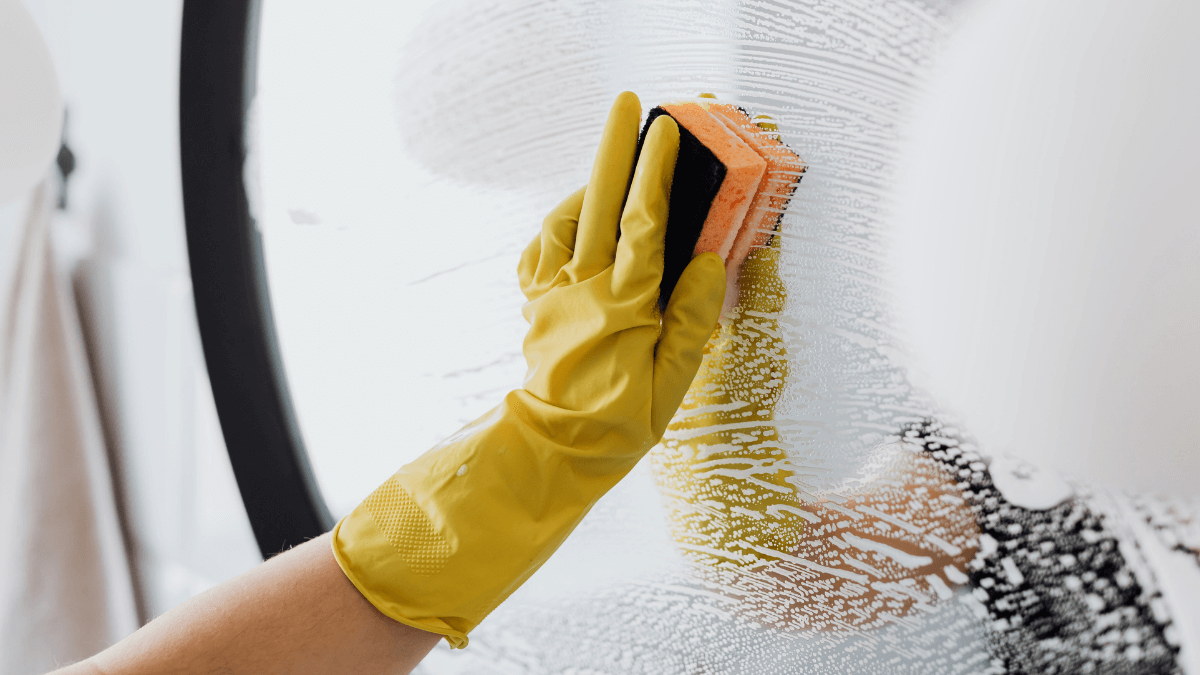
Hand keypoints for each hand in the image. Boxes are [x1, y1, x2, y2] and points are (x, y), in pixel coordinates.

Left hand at [332, 91, 725, 647]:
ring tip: (608, 166)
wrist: (555, 451)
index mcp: (624, 305)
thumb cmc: (620, 422)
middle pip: (599, 204)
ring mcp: (553, 295)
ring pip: (564, 223)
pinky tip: (572, 224)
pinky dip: (555, 228)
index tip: (665, 131)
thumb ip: (694, 317)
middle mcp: (584, 290)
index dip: (655, 174)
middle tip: (625, 104)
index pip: (643, 226)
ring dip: (586, 185)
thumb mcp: (674, 380)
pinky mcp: (535, 306)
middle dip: (614, 149)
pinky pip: (538, 254)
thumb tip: (712, 260)